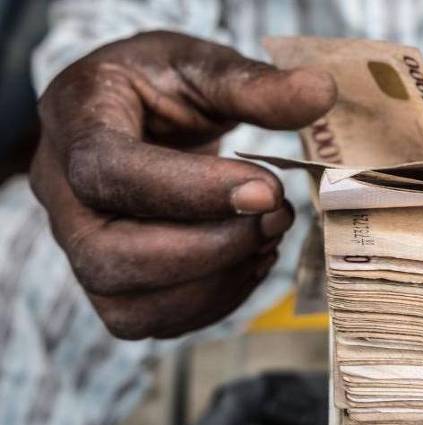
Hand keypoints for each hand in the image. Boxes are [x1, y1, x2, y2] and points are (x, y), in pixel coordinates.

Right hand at [30, 31, 336, 338]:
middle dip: (211, 249)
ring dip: (218, 283)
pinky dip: (215, 301)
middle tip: (278, 217)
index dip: (189, 191)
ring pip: (130, 306)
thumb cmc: (165, 86)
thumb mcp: (205, 67)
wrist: (139, 119)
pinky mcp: (113, 284)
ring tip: (269, 238)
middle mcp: (60, 194)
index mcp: (75, 119)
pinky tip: (251, 260)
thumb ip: (256, 83)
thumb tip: (322, 92)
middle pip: (110, 256)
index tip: (266, 189)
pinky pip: (154, 321)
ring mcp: (80, 248)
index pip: (109, 171)